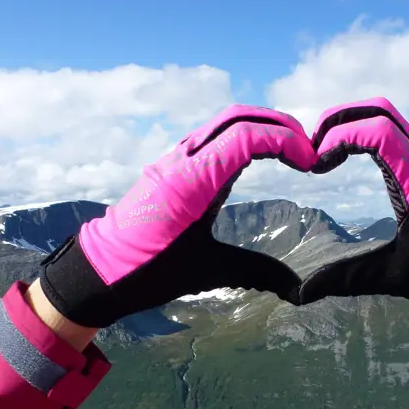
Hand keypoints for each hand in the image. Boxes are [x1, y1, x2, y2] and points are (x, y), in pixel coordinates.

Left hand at [39, 106, 314, 328]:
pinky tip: (258, 156)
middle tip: (308, 150)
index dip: (284, 142)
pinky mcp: (173, 166)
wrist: (98, 270)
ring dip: (260, 127)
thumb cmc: (148, 271)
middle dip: (279, 126)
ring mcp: (176, 159)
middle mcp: (183, 160)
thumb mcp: (206, 272)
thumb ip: (256, 273)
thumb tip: (300, 290)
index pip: (246, 137)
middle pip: (239, 118)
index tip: (310, 163)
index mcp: (193, 181)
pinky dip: (241, 135)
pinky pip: (212, 136)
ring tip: (291, 150)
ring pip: (224, 122)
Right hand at [298, 98, 408, 327]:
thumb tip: (304, 291)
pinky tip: (345, 161)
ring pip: (388, 119)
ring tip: (324, 155)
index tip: (317, 165)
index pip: (379, 132)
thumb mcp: (397, 277)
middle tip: (312, 149)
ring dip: (352, 125)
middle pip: (380, 112)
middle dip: (340, 119)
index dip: (340, 137)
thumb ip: (349, 279)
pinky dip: (365, 136)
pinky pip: (394, 136)